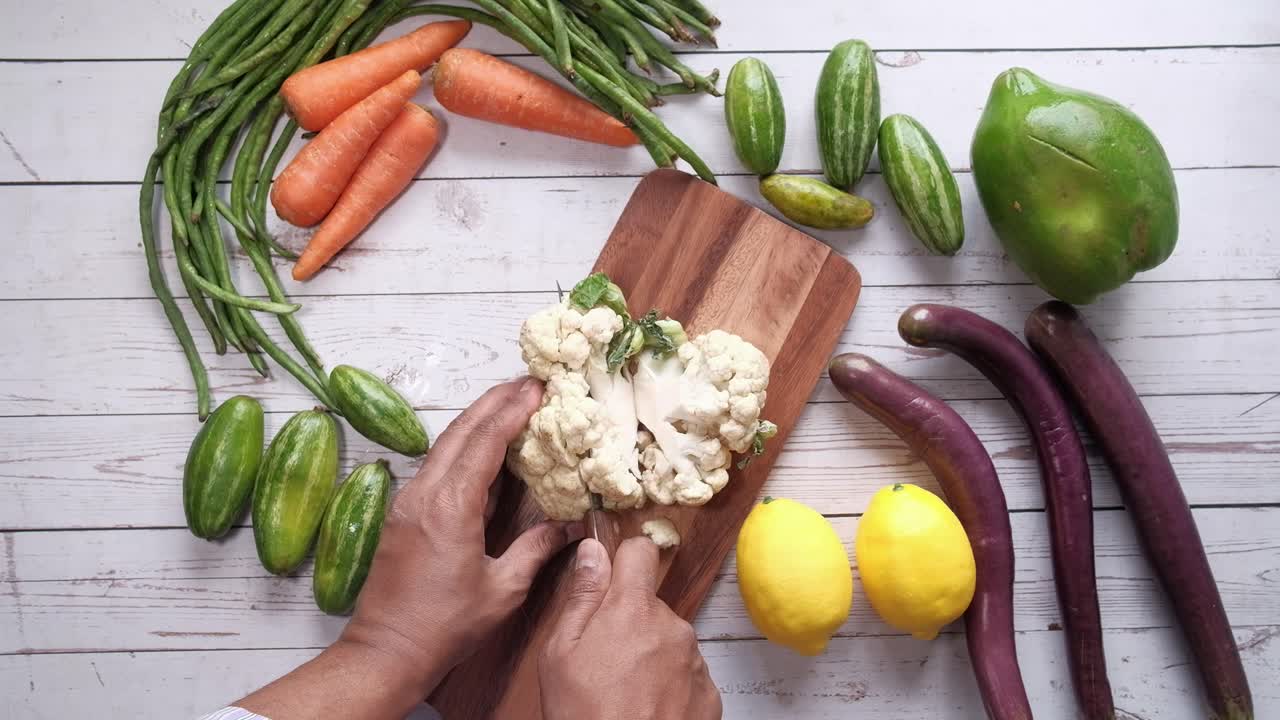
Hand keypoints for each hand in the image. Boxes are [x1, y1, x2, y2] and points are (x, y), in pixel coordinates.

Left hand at [340, 378, 581, 695]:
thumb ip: (536, 549)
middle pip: (461, 431)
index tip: (537, 387)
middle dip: (494, 402)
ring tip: (510, 404)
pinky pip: (437, 465)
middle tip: (527, 382)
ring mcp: (409, 501)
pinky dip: (464, 446)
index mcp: (450, 506)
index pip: (484, 441)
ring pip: (446, 445)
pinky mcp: (404, 513)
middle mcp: (424, 493)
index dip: (512, 410)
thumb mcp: (502, 590)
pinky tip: (484, 447)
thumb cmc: (444, 625)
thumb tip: (570, 526)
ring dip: (478, 420)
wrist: (385, 650)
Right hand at [539, 538, 722, 719]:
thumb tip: (594, 551)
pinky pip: (686, 673)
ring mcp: (695, 661)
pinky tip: (645, 708)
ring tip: (623, 692)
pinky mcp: (709, 693)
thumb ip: (581, 596)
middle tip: (604, 659)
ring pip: (668, 640)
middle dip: (629, 621)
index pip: (640, 552)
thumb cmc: (584, 716)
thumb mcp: (560, 653)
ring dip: (650, 655)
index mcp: (632, 609)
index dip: (624, 558)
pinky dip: (669, 685)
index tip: (613, 573)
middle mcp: (672, 627)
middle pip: (650, 605)